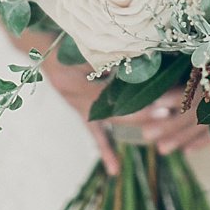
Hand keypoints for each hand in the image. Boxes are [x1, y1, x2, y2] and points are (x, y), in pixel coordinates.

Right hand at [46, 59, 209, 174]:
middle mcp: (76, 96)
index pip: (115, 98)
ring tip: (160, 130)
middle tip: (172, 111)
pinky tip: (114, 170)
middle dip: (146, 111)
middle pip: (116, 110)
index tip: (164, 101)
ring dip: (136, 123)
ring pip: (110, 120)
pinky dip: (105, 149)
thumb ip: (102, 55)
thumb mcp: (78, 45)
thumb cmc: (60, 39)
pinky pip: (94, 132)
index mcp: (76, 82)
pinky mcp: (78, 109)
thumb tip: (134, 55)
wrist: (38, 43)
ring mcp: (77, 105)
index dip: (140, 102)